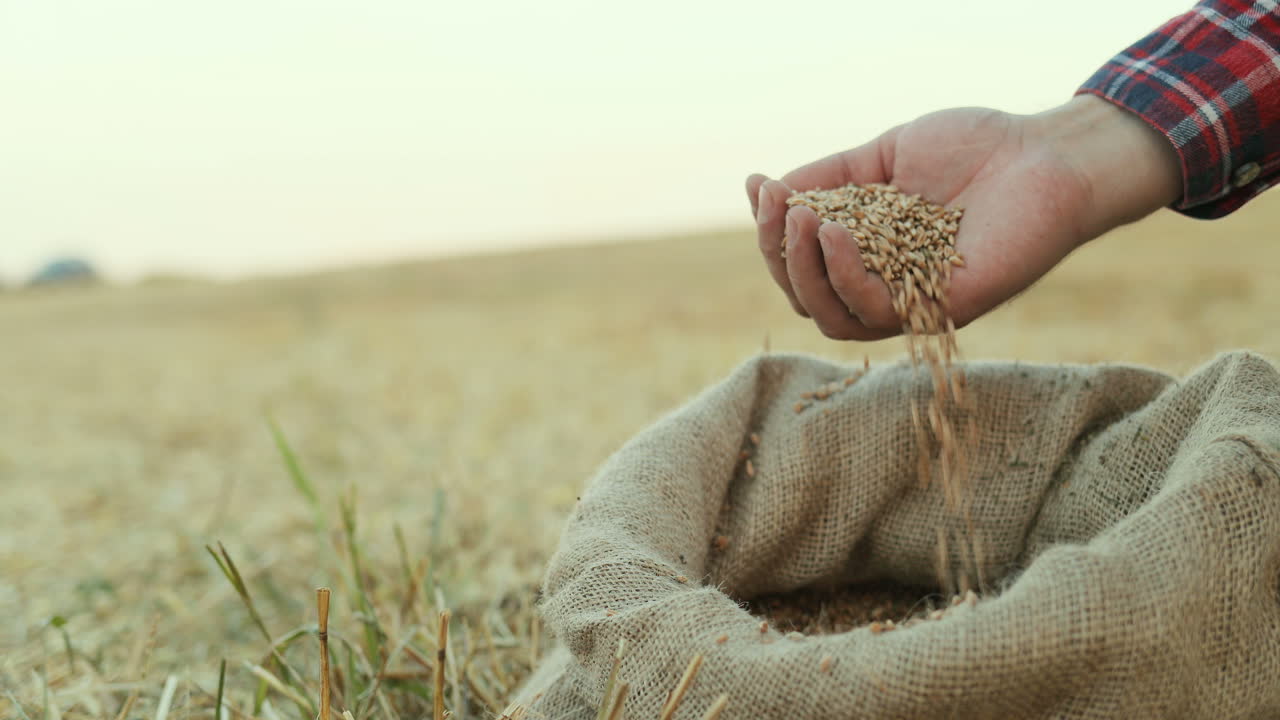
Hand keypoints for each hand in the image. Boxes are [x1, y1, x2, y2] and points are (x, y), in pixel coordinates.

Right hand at [746, 95, 1182, 339]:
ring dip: (802, 271)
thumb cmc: (973, 148)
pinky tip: (835, 231)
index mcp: (867, 255)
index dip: (771, 233)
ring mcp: (911, 303)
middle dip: (777, 252)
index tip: (762, 187)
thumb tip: (764, 188)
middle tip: (778, 206)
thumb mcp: (884, 155)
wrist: (1045, 152)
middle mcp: (884, 286)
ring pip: (829, 316)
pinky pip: (874, 311)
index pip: (801, 264)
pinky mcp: (942, 311)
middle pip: (806, 296)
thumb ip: (829, 176)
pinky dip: (842, 275)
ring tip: (804, 219)